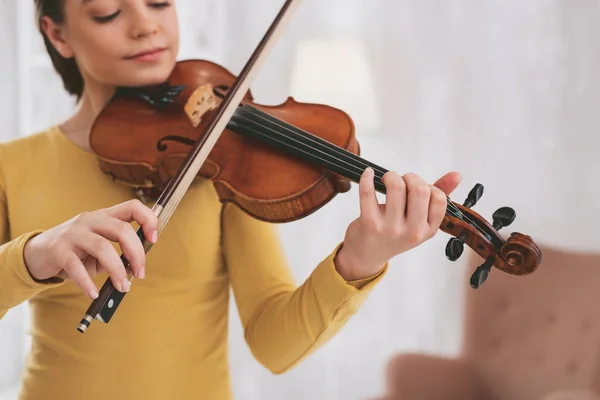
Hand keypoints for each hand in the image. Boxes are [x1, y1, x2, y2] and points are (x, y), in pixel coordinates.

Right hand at [23, 199, 158, 299]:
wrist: (38, 254)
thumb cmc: (77, 251)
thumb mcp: (100, 247)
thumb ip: (119, 252)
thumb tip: (137, 267)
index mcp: (105, 216)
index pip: (133, 207)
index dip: (148, 220)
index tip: (154, 239)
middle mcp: (90, 219)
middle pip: (122, 229)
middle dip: (136, 254)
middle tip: (140, 273)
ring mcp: (73, 233)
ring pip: (103, 247)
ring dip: (117, 270)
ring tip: (122, 286)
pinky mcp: (58, 250)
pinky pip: (77, 267)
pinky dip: (88, 283)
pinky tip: (94, 293)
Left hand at [335, 168, 461, 279]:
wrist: (367, 255)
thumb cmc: (394, 233)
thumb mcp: (419, 221)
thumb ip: (438, 196)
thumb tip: (457, 175)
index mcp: (428, 230)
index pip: (439, 198)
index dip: (428, 186)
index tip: (417, 188)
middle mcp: (412, 231)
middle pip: (419, 189)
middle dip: (410, 177)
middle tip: (401, 180)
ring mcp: (391, 228)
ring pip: (396, 187)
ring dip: (391, 176)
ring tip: (387, 180)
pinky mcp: (370, 223)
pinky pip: (368, 193)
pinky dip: (367, 178)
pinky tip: (368, 174)